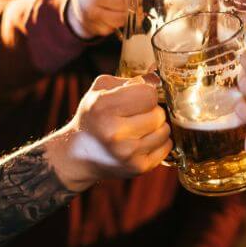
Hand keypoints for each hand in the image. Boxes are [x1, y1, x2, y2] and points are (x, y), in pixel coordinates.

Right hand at [50, 75, 170, 190]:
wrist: (78, 155)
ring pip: (165, 130)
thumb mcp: (99, 90)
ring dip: (157, 127)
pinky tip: (143, 141)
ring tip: (139, 128)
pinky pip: (167, 146)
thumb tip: (156, 79)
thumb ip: (129, 80)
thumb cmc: (92, 117)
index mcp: (103, 108)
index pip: (149, 94)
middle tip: (136, 115)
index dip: (145, 93)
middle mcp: (114, 133)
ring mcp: (127, 153)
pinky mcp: (137, 168)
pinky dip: (159, 142)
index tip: (136, 98)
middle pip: (159, 113)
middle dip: (151, 111)